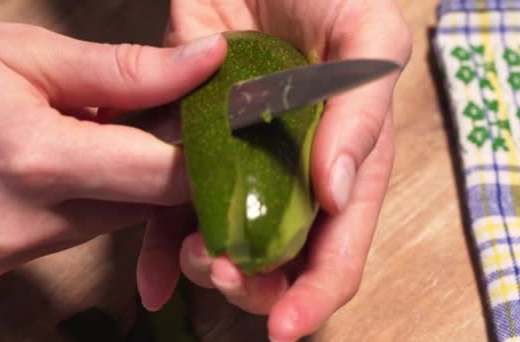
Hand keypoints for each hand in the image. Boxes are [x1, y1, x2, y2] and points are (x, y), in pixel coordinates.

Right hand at [0, 22, 225, 274]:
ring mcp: (41, 246)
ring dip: (152, 167)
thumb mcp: (28, 57)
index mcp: (44, 163)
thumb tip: (211, 58)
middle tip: (187, 106)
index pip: (171, 176)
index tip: (227, 111)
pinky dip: (122, 183)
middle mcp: (49, 221)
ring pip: (138, 210)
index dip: (212, 147)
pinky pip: (108, 217)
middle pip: (162, 200)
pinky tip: (105, 145)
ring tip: (137, 119)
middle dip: (186, 156)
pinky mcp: (37, 251)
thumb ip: (125, 69)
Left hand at [136, 1, 410, 340]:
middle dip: (257, 287)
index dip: (317, 293)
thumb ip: (362, 113)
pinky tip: (150, 276)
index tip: (286, 326)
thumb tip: (335, 193)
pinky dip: (159, 246)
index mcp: (345, 165)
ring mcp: (242, 166)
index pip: (339, 247)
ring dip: (206, 270)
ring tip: (191, 261)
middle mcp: (293, 178)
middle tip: (228, 276)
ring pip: (226, 242)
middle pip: (282, 260)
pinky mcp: (194, 145)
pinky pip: (172, 205)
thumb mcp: (369, 40)